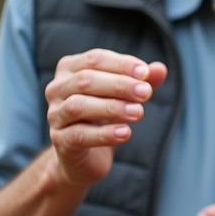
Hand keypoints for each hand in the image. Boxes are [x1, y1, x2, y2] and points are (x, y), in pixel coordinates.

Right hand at [44, 49, 167, 189]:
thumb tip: (160, 68)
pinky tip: (125, 133)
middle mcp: (56, 90)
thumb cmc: (105, 117)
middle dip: (119, 85)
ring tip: (138, 113)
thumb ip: (141, 82)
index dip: (121, 64)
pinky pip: (79, 135)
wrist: (86, 156)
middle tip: (146, 93)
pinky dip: (104, 134)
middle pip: (85, 80)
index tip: (146, 73)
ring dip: (112, 107)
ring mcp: (55, 116)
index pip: (94, 59)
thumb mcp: (125, 97)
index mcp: (70, 70)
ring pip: (78, 106)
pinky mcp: (60, 141)